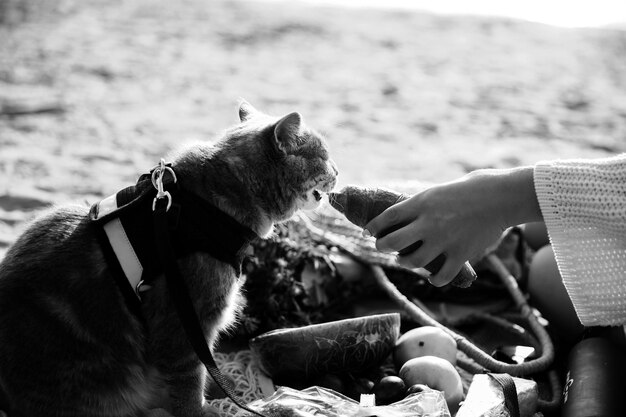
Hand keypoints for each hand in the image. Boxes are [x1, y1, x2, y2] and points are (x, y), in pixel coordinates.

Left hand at [364, 167, 540, 285]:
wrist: (501, 197)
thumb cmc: (472, 188)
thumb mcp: (439, 190)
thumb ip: (422, 205)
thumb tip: (407, 215)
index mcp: (421, 203)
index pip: (387, 217)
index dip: (374, 226)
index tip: (369, 231)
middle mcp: (428, 223)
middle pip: (392, 243)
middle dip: (383, 247)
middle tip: (383, 247)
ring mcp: (443, 241)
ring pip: (412, 262)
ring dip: (405, 263)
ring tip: (406, 260)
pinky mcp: (460, 255)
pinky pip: (440, 276)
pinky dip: (434, 280)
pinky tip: (432, 277)